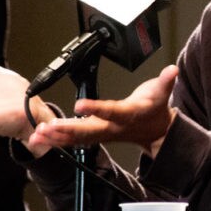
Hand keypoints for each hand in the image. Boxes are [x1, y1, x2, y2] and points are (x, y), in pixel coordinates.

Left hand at [29, 64, 178, 156]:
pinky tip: (42, 136)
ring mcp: (103, 133)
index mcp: (127, 115)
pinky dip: (58, 138)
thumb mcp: (162, 92)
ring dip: (58, 137)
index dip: (95, 109)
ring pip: (78, 138)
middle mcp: (113, 127)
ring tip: (38, 133)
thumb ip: (166, 81)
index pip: (110, 112)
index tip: (79, 105)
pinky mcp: (96, 134)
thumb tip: (172, 70)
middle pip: (88, 130)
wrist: (157, 130)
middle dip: (67, 130)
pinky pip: (75, 139)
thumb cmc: (155, 108)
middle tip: (47, 127)